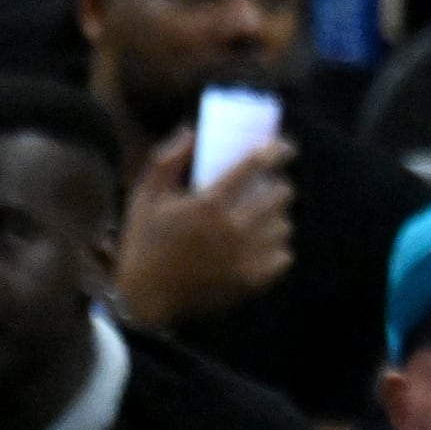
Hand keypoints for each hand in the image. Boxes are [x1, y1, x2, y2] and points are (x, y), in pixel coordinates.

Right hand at [116, 129, 296, 326]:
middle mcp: (234, 228)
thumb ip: (168, 160)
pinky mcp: (253, 280)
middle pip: (281, 194)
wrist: (146, 298)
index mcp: (209, 204)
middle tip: (269, 185)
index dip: (277, 150)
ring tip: (263, 215)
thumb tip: (192, 131)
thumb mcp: (147, 195)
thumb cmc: (145, 241)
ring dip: (277, 216)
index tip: (285, 146)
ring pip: (284, 225)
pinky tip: (262, 244)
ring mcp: (247, 257)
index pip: (255, 165)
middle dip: (278, 184)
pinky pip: (284, 255)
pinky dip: (276, 247)